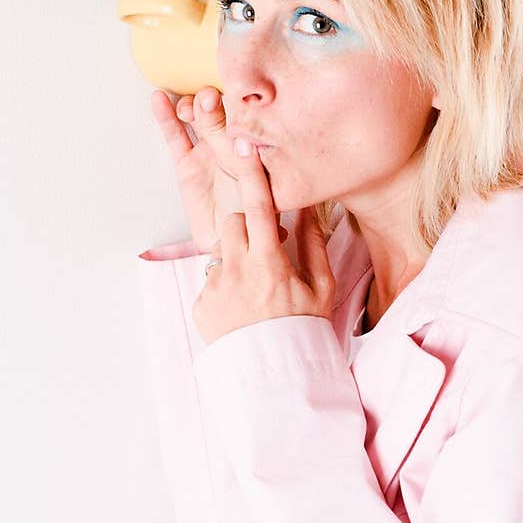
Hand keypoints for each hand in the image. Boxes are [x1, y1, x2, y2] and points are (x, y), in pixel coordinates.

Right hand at [149, 86, 286, 253]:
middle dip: (211, 101)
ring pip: (196, 117)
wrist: (231, 245)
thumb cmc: (251, 218)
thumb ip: (239, 154)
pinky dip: (166, 116)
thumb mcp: (249, 181)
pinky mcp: (187, 162)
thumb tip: (233, 129)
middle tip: (208, 100)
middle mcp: (232, 143)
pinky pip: (175, 135)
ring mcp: (208, 150)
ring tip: (188, 109)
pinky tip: (159, 98)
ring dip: (191, 106)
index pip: (246, 112)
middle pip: (218, 110)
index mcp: (255, 144)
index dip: (237, 99)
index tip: (231, 93)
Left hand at [192, 139, 336, 345]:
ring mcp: (215, 289)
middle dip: (246, 226)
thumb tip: (309, 210)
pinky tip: (242, 309)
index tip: (244, 145)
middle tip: (264, 248)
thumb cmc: (303, 330)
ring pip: (219, 250)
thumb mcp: (321, 288)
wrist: (275, 376)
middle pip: (231, 222)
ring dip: (235, 256)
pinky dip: (225, 288)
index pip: (257, 207)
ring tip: (254, 285)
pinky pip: (211, 282)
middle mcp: (237, 272)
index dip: (251, 173)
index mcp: (269, 264)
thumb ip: (314, 245)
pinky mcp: (201, 306)